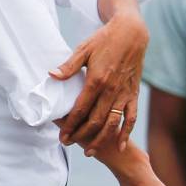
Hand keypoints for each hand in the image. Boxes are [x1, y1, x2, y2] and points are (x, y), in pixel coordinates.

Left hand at [54, 10, 147, 157]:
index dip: (71, 125)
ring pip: (113, 123)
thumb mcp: (84, 49)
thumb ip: (69, 66)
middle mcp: (111, 90)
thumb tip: (52, 76)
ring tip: (90, 152)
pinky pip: (131, 117)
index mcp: (97, 80)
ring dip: (101, 140)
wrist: (132, 33)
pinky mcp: (134, 94)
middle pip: (95, 121)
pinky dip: (126, 133)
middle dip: (81, 135)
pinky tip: (120, 145)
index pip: (81, 109)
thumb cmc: (105, 39)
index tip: (62, 136)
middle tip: (68, 144)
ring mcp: (124, 93)